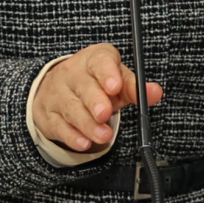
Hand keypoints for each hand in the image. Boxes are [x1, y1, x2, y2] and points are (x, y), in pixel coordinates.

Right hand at [29, 42, 162, 152]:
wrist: (58, 89)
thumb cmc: (94, 83)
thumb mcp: (115, 81)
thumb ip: (134, 88)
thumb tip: (155, 92)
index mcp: (92, 59)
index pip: (99, 61)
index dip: (107, 73)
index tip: (115, 86)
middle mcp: (72, 73)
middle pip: (83, 86)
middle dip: (95, 101)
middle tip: (105, 114)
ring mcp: (57, 94)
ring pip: (72, 108)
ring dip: (88, 124)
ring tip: (104, 135)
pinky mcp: (48, 115)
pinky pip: (59, 127)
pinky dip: (72, 136)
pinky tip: (84, 142)